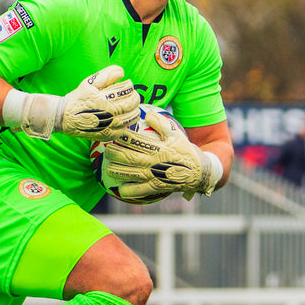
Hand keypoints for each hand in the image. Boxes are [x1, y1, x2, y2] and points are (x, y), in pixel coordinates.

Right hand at [10, 66, 139, 139]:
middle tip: (130, 95)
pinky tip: (121, 118)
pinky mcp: (107, 136)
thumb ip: (106, 75)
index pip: (128, 91)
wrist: (64, 118)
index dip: (129, 86)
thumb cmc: (77, 99)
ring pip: (132, 118)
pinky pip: (124, 130)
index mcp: (104, 99)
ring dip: (133, 110)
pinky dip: (126, 123)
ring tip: (128, 106)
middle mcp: (108, 114)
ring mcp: (109, 127)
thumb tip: (122, 72)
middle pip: (132, 104)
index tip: (126, 85)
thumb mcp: (89, 83)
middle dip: (134, 98)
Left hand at [104, 108, 221, 200]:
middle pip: (129, 158)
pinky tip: (119, 189)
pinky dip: (128, 191)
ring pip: (131, 174)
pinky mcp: (156, 188)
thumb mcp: (176, 134)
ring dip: (117, 171)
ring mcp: (155, 176)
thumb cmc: (185, 151)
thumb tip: (147, 114)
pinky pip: (139, 191)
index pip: (137, 141)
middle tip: (106, 150)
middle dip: (114, 154)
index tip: (114, 133)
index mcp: (159, 148)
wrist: (199, 173)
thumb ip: (161, 124)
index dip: (123, 137)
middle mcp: (155, 162)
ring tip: (107, 167)